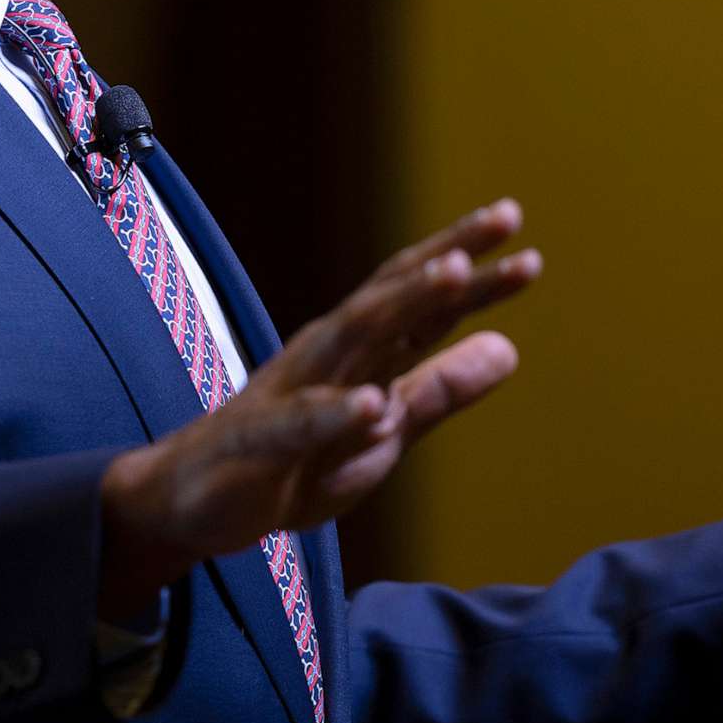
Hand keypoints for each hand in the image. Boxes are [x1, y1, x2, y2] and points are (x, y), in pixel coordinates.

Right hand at [97, 198, 541, 617]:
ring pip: (351, 336)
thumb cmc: (294, 464)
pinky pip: (300, 423)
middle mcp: (327, 355)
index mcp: (360, 353)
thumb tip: (510, 345)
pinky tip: (374, 406)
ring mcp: (290, 392)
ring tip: (454, 276)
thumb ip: (439, 391)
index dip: (474, 273)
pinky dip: (337, 411)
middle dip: (448, 257)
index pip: (421, 301)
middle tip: (505, 218)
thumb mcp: (383, 434)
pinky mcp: (259, 441)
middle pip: (392, 295)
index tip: (525, 243)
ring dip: (402, 303)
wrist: (196, 503)